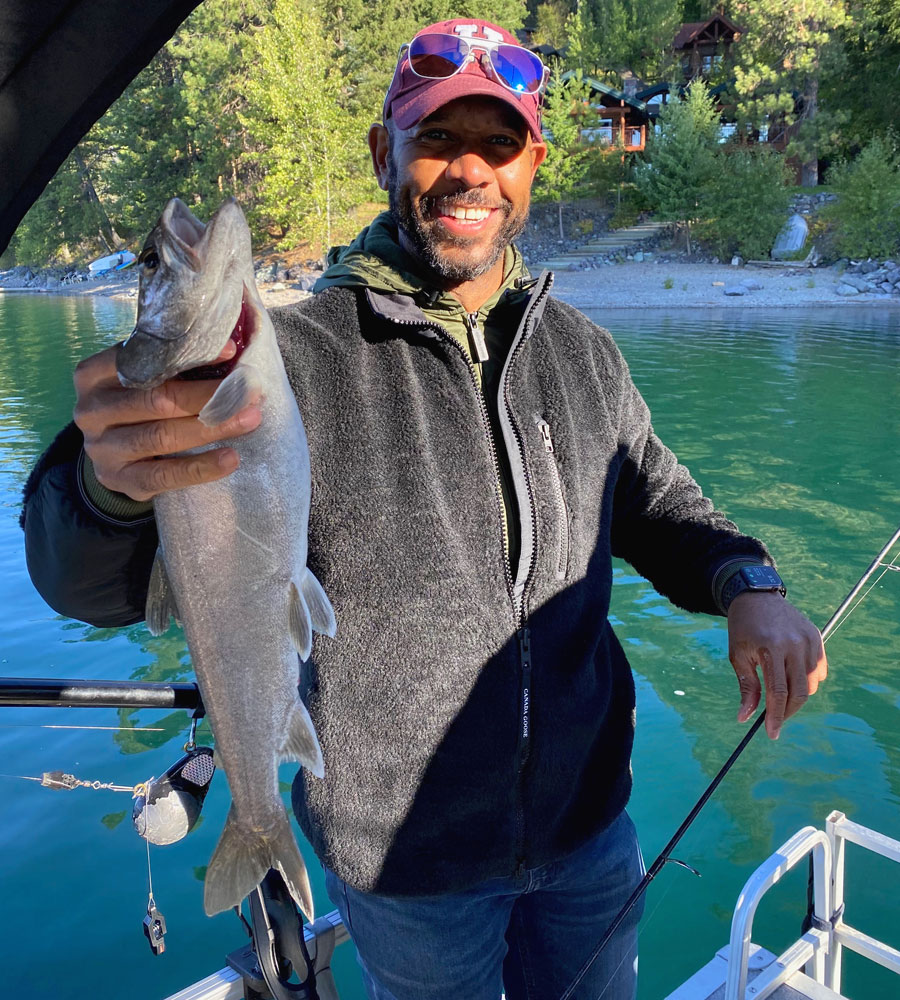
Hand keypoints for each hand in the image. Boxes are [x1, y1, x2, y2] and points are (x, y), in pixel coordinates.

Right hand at [73, 342, 261, 501]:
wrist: (113, 458)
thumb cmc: (137, 408)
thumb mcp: (142, 383)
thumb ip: (170, 366)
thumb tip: (228, 351)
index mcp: (93, 375)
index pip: (141, 360)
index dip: (187, 355)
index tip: (229, 352)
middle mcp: (91, 410)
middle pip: (157, 400)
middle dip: (208, 396)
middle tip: (248, 392)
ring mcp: (102, 449)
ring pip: (162, 436)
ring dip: (211, 428)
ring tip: (249, 420)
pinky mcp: (119, 480)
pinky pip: (164, 475)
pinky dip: (200, 467)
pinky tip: (230, 459)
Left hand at [727, 592, 826, 739]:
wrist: (756, 596)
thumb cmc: (743, 628)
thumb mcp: (738, 655)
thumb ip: (747, 687)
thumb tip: (745, 718)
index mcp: (770, 648)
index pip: (778, 692)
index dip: (776, 716)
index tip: (772, 733)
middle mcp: (794, 644)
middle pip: (800, 692)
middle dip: (788, 711)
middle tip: (776, 720)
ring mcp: (809, 640)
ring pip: (812, 683)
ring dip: (798, 696)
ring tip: (781, 694)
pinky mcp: (817, 637)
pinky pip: (820, 670)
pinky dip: (810, 681)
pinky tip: (794, 679)